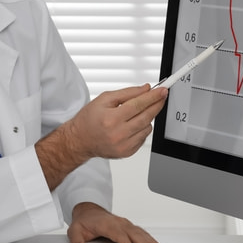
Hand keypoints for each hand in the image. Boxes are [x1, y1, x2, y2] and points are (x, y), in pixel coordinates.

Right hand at [35, 84, 166, 189]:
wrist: (80, 140)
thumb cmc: (89, 119)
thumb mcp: (104, 99)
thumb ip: (127, 93)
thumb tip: (146, 89)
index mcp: (111, 118)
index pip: (138, 104)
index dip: (152, 96)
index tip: (162, 90)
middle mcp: (118, 133)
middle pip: (146, 117)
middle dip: (156, 105)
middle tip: (161, 96)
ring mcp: (123, 145)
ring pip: (147, 128)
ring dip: (147, 118)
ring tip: (136, 113)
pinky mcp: (127, 152)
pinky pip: (143, 138)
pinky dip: (142, 129)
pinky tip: (131, 125)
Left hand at [66, 202, 162, 242]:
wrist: (88, 211)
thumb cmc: (84, 221)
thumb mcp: (74, 229)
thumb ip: (75, 239)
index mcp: (107, 224)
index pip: (119, 235)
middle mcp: (119, 223)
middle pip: (134, 234)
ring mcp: (125, 224)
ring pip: (140, 233)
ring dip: (150, 242)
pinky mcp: (129, 226)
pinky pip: (141, 232)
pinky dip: (150, 239)